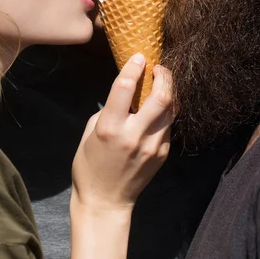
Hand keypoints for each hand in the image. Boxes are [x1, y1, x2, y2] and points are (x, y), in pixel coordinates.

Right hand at [71, 53, 172, 214]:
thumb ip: (108, 111)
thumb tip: (126, 94)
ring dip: (168, 92)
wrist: (106, 202)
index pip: (125, 88)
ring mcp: (152, 146)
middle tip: (159, 68)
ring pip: (170, 110)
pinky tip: (158, 108)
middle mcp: (134, 135)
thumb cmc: (89, 165)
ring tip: (162, 83)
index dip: (134, 67)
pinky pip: (168, 125)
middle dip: (164, 76)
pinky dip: (165, 112)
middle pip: (161, 97)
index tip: (139, 56)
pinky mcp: (162, 154)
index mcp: (110, 128)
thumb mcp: (89, 133)